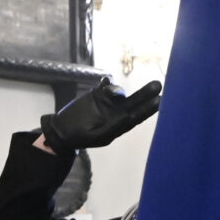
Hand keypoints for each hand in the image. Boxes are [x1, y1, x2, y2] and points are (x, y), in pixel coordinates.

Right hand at [39, 78, 161, 152]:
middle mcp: (116, 112)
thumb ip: (111, 128)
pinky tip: (105, 82)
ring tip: (109, 90)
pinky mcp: (96, 94)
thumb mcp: (96, 136)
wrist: (61, 130)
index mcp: (119, 125)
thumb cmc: (78, 137)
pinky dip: (107, 83)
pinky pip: (105, 86)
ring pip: (119, 92)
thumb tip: (126, 118)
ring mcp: (107, 102)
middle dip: (145, 93)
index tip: (159, 101)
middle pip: (134, 102)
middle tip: (157, 85)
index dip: (148, 109)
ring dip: (117, 90)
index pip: (137, 116)